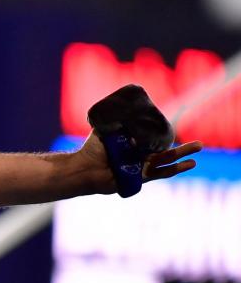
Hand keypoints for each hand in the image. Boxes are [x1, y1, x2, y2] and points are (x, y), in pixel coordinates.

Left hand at [78, 133, 201, 194]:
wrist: (83, 167)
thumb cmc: (91, 150)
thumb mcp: (105, 130)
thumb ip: (115, 121)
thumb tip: (123, 105)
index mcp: (134, 147)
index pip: (154, 140)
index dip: (164, 135)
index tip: (174, 127)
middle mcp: (140, 158)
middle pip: (165, 151)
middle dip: (182, 147)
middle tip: (200, 143)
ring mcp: (141, 168)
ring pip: (166, 161)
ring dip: (183, 155)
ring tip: (199, 148)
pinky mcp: (140, 177)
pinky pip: (160, 173)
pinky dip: (175, 168)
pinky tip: (190, 164)